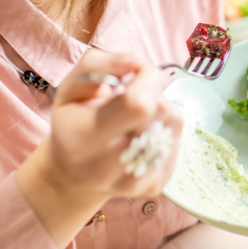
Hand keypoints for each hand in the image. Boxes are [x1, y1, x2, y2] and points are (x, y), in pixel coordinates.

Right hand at [16, 50, 181, 248]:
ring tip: (135, 115)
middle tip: (133, 94)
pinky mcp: (156, 186)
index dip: (147, 78)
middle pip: (160, 111)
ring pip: (173, 123)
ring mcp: (135, 182)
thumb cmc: (73, 123)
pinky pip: (177, 140)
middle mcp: (107, 167)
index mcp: (82, 139)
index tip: (137, 72)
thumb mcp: (70, 87)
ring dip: (160, 108)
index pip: (138, 104)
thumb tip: (137, 62)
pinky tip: (143, 132)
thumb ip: (98, 64)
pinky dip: (164, 128)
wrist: (73, 175)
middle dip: (153, 91)